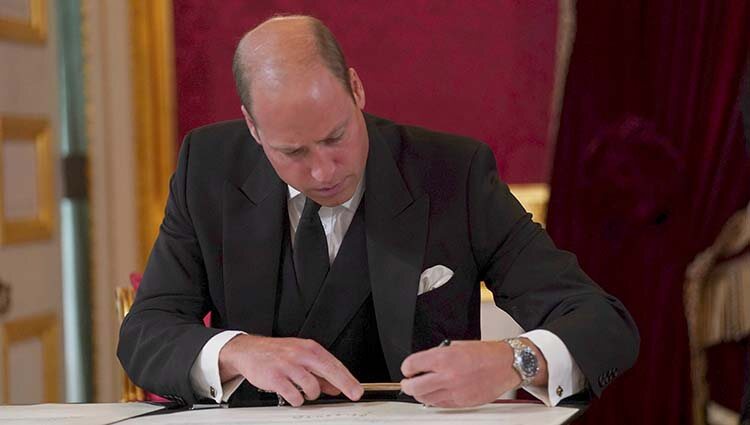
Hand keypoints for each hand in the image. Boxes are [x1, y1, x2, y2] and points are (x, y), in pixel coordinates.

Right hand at [218, 334, 363, 406]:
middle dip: (344, 385)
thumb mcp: (300, 358)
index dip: (348, 378)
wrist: (249, 350)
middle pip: (329, 371)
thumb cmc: (277, 353)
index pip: (334, 364)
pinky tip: (293, 395)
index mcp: (309, 348)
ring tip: (304, 392)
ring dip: (311, 394)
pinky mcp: (276, 378)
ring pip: (312, 387)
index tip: (357, 389)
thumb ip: (319, 373)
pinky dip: (296, 399)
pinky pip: (294, 395)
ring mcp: (288, 365)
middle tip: (353, 394)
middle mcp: (300, 354)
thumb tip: (336, 387)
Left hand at [400, 339, 547, 407]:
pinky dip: (433, 400)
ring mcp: (454, 392)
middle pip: (414, 387)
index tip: (407, 368)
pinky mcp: (462, 402)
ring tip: (419, 388)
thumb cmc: (485, 353)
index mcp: (444, 358)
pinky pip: (440, 404)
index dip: (407, 367)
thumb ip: (438, 355)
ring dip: (419, 394)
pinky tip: (434, 394)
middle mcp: (447, 376)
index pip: (413, 365)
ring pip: (425, 399)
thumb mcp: (456, 345)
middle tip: (407, 382)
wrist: (505, 365)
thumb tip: (423, 363)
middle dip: (407, 385)